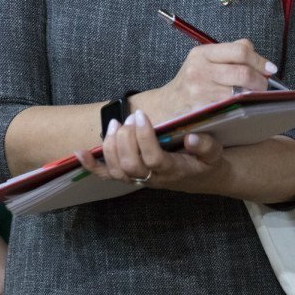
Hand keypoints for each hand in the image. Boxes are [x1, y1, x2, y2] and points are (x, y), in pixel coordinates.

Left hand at [75, 109, 224, 194]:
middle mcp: (153, 179)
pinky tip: (80, 153)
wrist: (202, 177)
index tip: (142, 115)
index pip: (153, 158)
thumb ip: (206, 146)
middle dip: (126, 138)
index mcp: (173, 171)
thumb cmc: (206, 162)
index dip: (144, 137)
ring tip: (115, 123)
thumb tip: (191, 137)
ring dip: (111, 145)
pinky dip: (92, 166)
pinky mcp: (131, 177)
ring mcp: (140, 179)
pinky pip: (108, 176)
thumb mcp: (214, 153)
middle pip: (131, 164)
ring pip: (117, 170)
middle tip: (131, 116)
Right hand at [147, 40, 276, 121]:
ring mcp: (199, 91)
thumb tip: (258, 55)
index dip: (260, 60)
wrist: (166, 105)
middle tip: (264, 86)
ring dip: (253, 96)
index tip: (270, 69)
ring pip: (240, 92)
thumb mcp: (204, 61)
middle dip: (260, 81)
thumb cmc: (191, 82)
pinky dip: (242, 107)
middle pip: (243, 73)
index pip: (240, 50)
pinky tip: (244, 107)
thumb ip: (230, 53)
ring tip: (255, 97)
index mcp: (202, 53)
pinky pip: (231, 107)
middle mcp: (199, 70)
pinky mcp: (201, 109)